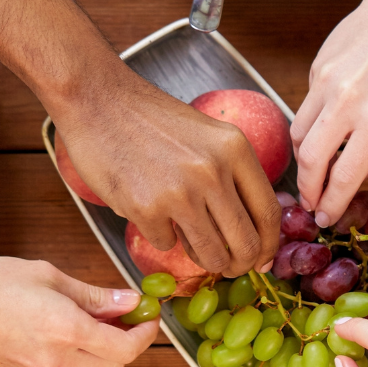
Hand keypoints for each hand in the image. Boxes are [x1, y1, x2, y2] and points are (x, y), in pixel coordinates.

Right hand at [0, 257, 157, 366]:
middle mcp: (57, 359)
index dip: (145, 333)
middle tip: (130, 315)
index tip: (149, 315)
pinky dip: (81, 353)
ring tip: (101, 318)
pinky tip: (72, 328)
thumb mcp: (48, 276)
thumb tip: (128, 301)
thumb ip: (93, 295)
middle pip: (113, 364)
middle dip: (130, 342)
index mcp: (68, 332)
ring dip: (106, 350)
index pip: (126, 347)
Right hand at [55, 67, 279, 276]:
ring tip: (191, 243)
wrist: (98, 100)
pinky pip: (166, 244)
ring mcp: (180, 192)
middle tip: (229, 266)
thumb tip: (253, 226)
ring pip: (211, 254)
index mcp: (235, 150)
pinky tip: (150, 210)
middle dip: (240, 264)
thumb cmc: (152, 121)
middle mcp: (213, 171)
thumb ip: (233, 173)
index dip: (269, 245)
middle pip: (246, 242)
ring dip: (204, 259)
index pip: (269, 213)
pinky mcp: (146, 208)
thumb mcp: (209, 136)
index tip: (262, 260)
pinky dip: (161, 235)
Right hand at [291, 0, 367, 227]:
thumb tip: (357, 170)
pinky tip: (324, 126)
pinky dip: (310, 124)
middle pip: (309, 162)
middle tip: (311, 202)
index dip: (331, 204)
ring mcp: (326, 86)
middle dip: (307, 189)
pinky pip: (305, 107)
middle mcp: (346, 106)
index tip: (326, 217)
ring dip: (303, 159)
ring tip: (313, 170)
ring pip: (297, 135)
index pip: (343, 179)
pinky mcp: (315, 69)